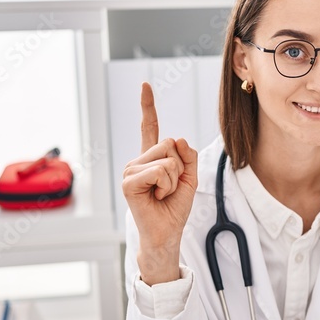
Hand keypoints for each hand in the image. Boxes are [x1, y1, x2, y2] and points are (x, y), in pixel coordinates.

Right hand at [121, 82, 198, 283]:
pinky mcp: (128, 181)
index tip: (146, 85)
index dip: (148, 106)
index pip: (150, 128)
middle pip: (169, 143)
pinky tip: (155, 197)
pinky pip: (160, 171)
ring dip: (174, 179)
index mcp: (151, 159)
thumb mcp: (190, 179)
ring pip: (167, 158)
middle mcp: (138, 161)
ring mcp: (130, 170)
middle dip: (180, 168)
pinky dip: (166, 186)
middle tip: (169, 189)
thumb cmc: (175, 209)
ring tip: (162, 195)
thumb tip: (178, 138)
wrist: (166, 233)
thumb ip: (188, 156)